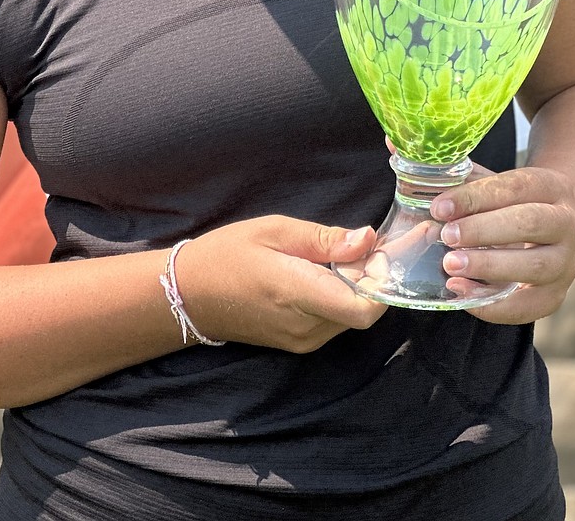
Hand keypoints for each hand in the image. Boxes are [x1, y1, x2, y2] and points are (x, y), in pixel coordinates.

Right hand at [174, 216, 386, 352]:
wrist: (190, 295)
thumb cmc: (228, 253)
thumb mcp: (274, 231)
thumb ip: (324, 239)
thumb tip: (369, 238)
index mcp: (299, 294)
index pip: (364, 308)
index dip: (384, 282)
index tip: (384, 251)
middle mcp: (306, 327)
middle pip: (362, 310)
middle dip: (375, 278)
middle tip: (371, 242)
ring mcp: (303, 341)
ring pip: (350, 316)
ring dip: (358, 287)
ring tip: (346, 253)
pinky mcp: (299, 343)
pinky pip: (334, 321)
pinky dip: (341, 297)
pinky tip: (328, 272)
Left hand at [429, 164, 574, 323]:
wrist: (555, 231)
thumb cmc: (512, 203)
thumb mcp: (495, 182)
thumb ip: (458, 175)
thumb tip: (402, 155)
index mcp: (551, 185)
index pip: (514, 187)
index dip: (476, 197)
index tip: (440, 207)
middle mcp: (567, 223)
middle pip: (530, 224)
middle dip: (484, 230)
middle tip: (447, 236)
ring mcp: (566, 262)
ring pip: (534, 266)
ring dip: (489, 266)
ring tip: (450, 265)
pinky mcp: (556, 295)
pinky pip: (528, 306)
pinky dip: (494, 304)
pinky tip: (462, 293)